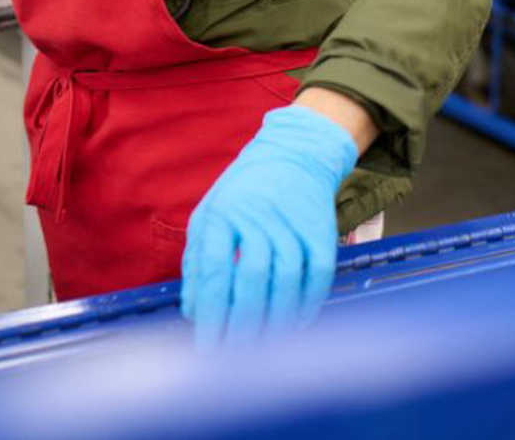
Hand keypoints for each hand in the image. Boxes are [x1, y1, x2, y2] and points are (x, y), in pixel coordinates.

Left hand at [179, 104, 358, 345]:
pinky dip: (309, 304)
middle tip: (235, 359)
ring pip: (286, 278)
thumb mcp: (209, 214)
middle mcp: (258, 216)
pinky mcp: (322, 231)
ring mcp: (293, 222)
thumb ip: (198, 262)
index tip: (206, 347)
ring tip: (264, 351)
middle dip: (243, 323)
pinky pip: (318, 274)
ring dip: (276, 320)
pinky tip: (296, 326)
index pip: (214, 269)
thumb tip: (193, 312)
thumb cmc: (243, 194)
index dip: (210, 312)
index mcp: (222, 214)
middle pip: (252, 276)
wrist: (293, 155)